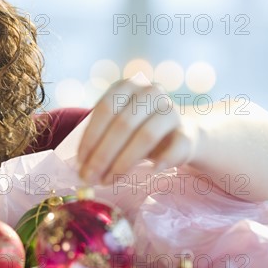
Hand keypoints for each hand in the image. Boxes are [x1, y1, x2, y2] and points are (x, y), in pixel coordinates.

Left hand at [77, 78, 198, 184]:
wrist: (177, 132)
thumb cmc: (136, 130)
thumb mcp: (116, 126)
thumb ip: (99, 139)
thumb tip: (80, 167)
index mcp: (127, 86)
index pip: (105, 109)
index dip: (90, 137)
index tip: (80, 162)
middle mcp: (150, 93)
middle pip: (123, 124)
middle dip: (102, 155)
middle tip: (90, 178)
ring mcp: (171, 110)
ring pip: (145, 136)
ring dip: (123, 163)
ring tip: (109, 181)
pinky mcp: (188, 131)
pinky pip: (175, 147)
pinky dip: (162, 161)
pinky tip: (150, 171)